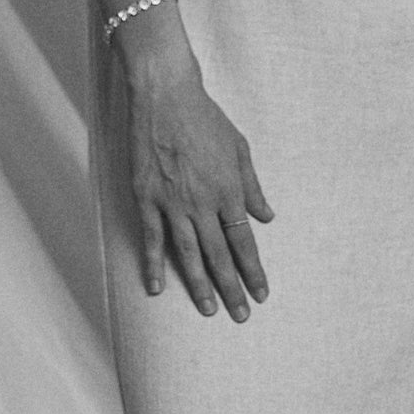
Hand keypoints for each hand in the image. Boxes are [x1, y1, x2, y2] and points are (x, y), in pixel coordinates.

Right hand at [120, 35, 271, 318]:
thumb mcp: (240, 149)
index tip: (261, 293)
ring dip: (200, 285)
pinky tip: (156, 287)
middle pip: (221, 255)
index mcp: (229, 191)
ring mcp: (172, 203)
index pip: (244, 241)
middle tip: (241, 316)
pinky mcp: (146, 198)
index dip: (253, 270)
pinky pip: (152, 238)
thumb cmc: (206, 120)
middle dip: (232, 288)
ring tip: (209, 310)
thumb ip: (252, 187)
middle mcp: (203, 202)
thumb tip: (267, 217)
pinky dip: (153, 265)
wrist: (166, 97)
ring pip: (189, 254)